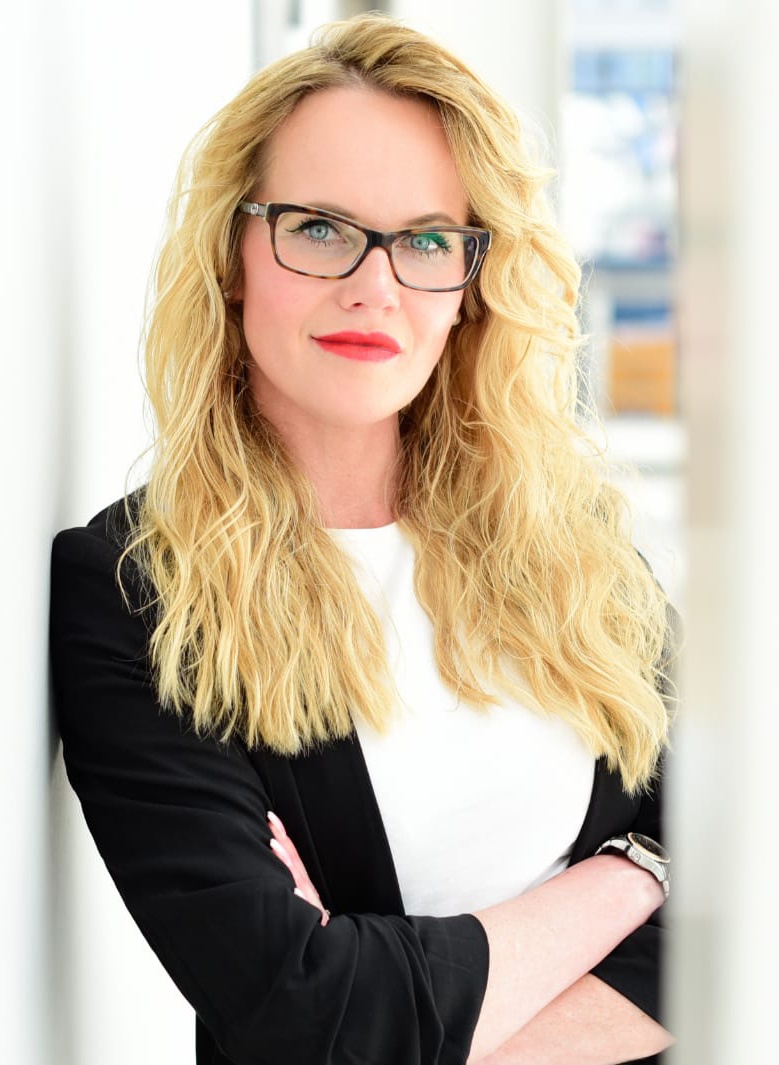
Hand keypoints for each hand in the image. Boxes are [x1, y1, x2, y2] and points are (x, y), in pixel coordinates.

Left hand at [268, 810, 329, 926]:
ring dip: (285, 862)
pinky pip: (303, 908)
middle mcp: (305, 888)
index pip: (292, 853)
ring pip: (295, 878)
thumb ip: (290, 882)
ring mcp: (308, 902)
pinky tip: (292, 890)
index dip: (282, 835)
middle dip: (282, 839)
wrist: (326, 947)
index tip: (271, 816)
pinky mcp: (310, 919)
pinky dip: (298, 898)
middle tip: (270, 820)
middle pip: (293, 859)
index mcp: (303, 882)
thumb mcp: (301, 899)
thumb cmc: (309, 921)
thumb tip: (274, 861)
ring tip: (274, 846)